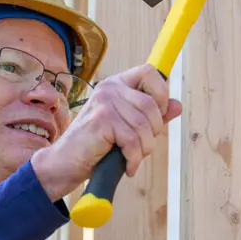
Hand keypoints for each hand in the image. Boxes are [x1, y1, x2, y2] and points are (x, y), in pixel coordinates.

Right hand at [31, 63, 181, 200]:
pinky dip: (134, 159)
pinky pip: (133, 141)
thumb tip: (177, 105)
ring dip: (144, 149)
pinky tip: (128, 167)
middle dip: (154, 132)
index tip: (156, 117)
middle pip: (152, 105)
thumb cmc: (93, 147)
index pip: (150, 72)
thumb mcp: (125, 128)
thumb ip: (150, 116)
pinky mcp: (102, 120)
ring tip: (133, 159)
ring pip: (144, 125)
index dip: (161, 94)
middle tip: (141, 148)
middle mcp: (109, 88)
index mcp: (116, 84)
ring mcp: (105, 102)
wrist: (63, 164)